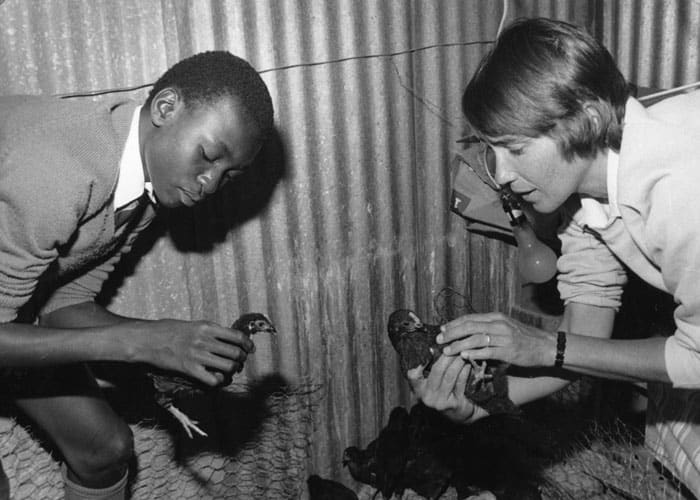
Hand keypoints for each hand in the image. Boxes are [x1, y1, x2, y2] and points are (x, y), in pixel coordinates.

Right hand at [121, 319, 255, 385]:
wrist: (147, 339)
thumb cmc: (167, 330)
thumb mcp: (192, 324)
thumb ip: (210, 331)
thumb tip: (227, 338)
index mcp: (207, 327)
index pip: (237, 336)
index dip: (247, 344)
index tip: (250, 349)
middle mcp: (205, 340)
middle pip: (236, 353)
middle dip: (241, 359)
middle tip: (240, 362)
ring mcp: (198, 355)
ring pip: (229, 366)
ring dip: (233, 370)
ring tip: (229, 370)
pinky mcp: (189, 369)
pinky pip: (214, 379)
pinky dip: (220, 381)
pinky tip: (217, 378)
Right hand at [406, 354, 475, 423]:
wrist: (458, 416)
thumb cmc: (443, 395)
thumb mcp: (431, 385)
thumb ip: (429, 370)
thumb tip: (434, 348)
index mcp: (419, 390)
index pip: (412, 375)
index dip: (418, 363)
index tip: (430, 350)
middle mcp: (428, 397)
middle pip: (437, 370)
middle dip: (447, 355)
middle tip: (455, 346)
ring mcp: (441, 402)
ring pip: (451, 375)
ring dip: (458, 361)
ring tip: (463, 352)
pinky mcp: (455, 404)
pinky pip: (461, 382)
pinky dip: (465, 370)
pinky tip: (468, 363)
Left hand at [438, 312, 553, 366]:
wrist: (547, 346)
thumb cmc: (524, 338)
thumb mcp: (506, 327)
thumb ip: (489, 327)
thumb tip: (469, 330)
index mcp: (496, 317)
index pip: (470, 318)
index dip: (454, 323)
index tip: (442, 329)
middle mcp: (498, 325)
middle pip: (469, 326)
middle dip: (451, 333)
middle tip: (438, 340)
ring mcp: (504, 337)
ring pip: (475, 339)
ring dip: (458, 345)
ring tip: (446, 351)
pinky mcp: (508, 351)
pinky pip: (487, 351)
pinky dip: (474, 353)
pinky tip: (464, 356)